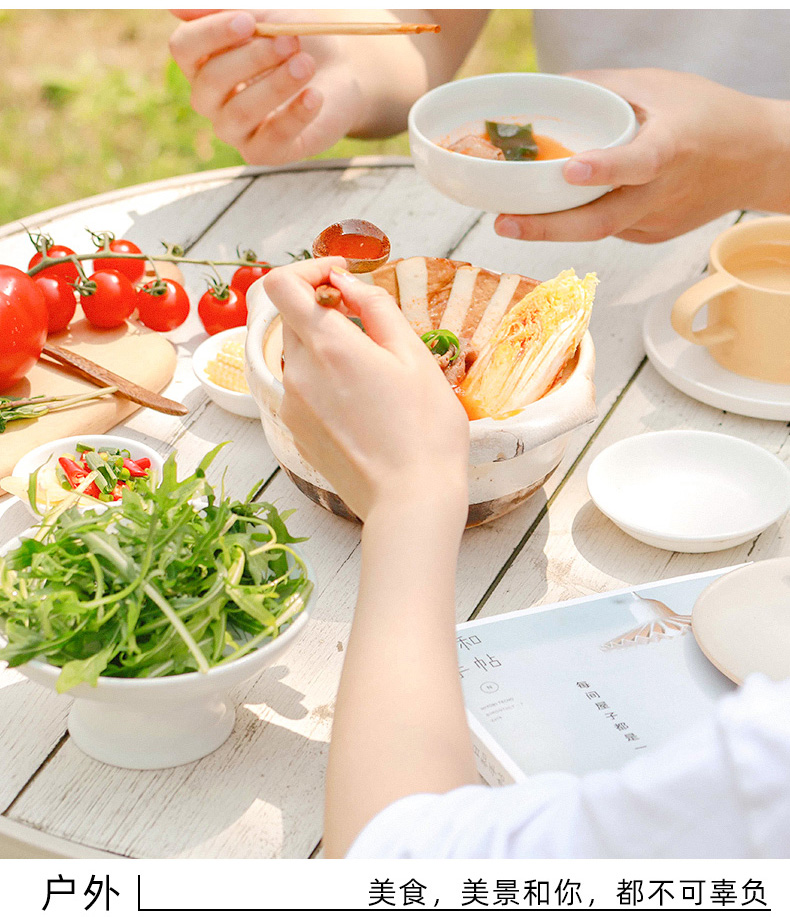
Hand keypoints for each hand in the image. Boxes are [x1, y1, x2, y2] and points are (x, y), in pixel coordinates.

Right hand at [168, 9, 364, 163]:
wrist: (338, 70)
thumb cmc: (294, 38)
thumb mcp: (265, 15)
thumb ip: (229, 9)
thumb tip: (175, 8)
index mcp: (201, 61)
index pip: (184, 48)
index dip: (212, 33)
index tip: (250, 21)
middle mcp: (211, 100)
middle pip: (211, 81)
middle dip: (253, 58)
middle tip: (290, 41)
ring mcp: (235, 130)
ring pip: (239, 113)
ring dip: (275, 86)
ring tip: (306, 65)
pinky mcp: (264, 152)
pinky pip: (271, 139)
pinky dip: (295, 115)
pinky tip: (315, 96)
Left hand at [263, 259, 469, 520]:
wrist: (410, 501)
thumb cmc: (425, 431)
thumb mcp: (414, 356)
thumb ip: (376, 308)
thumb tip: (346, 283)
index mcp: (329, 346)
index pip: (282, 284)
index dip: (308, 269)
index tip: (340, 277)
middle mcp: (299, 373)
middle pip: (293, 319)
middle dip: (326, 311)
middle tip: (371, 326)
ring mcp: (293, 405)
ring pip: (299, 354)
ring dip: (328, 348)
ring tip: (374, 373)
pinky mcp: (296, 431)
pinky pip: (302, 388)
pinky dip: (325, 380)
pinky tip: (363, 404)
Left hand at [495, 69, 785, 243]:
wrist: (757, 159)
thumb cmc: (709, 115)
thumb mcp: (660, 86)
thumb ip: (605, 88)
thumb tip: (547, 85)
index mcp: (673, 149)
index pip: (638, 163)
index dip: (605, 169)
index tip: (568, 169)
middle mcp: (662, 194)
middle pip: (601, 222)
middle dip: (547, 229)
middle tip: (502, 224)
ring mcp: (655, 222)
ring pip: (598, 229)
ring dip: (553, 227)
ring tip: (512, 218)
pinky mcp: (651, 236)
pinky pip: (608, 227)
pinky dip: (583, 216)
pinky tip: (565, 205)